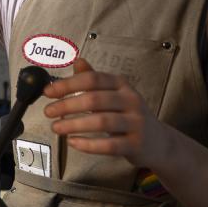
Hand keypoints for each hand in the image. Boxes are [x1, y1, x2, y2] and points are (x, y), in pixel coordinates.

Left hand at [41, 57, 172, 167]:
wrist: (158, 141)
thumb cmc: (129, 115)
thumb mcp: (114, 93)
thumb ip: (94, 79)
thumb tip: (77, 61)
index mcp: (122, 85)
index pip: (92, 79)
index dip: (68, 84)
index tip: (48, 92)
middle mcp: (131, 100)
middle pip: (94, 99)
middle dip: (67, 105)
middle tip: (48, 112)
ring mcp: (136, 122)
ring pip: (101, 122)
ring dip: (74, 125)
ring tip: (56, 128)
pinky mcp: (136, 144)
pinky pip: (109, 145)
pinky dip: (88, 145)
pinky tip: (73, 142)